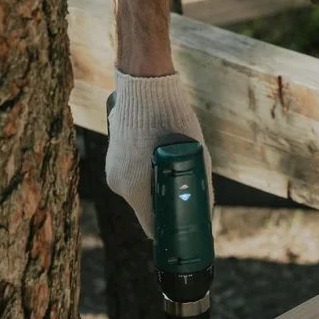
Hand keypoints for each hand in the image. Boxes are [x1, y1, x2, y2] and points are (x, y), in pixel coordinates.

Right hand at [106, 69, 211, 236]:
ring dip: (156, 188)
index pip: (152, 226)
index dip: (170, 233)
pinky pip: (131, 176)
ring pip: (139, 192)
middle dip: (165, 208)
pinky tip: (160, 161)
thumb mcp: (196, 156)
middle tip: (186, 201)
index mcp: (135, 188)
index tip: (183, 234)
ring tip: (175, 173)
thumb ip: (200, 187)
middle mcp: (118, 183)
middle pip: (146, 209)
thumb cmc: (172, 119)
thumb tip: (206, 211)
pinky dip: (146, 174)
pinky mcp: (112, 157)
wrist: (144, 84)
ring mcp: (112, 169)